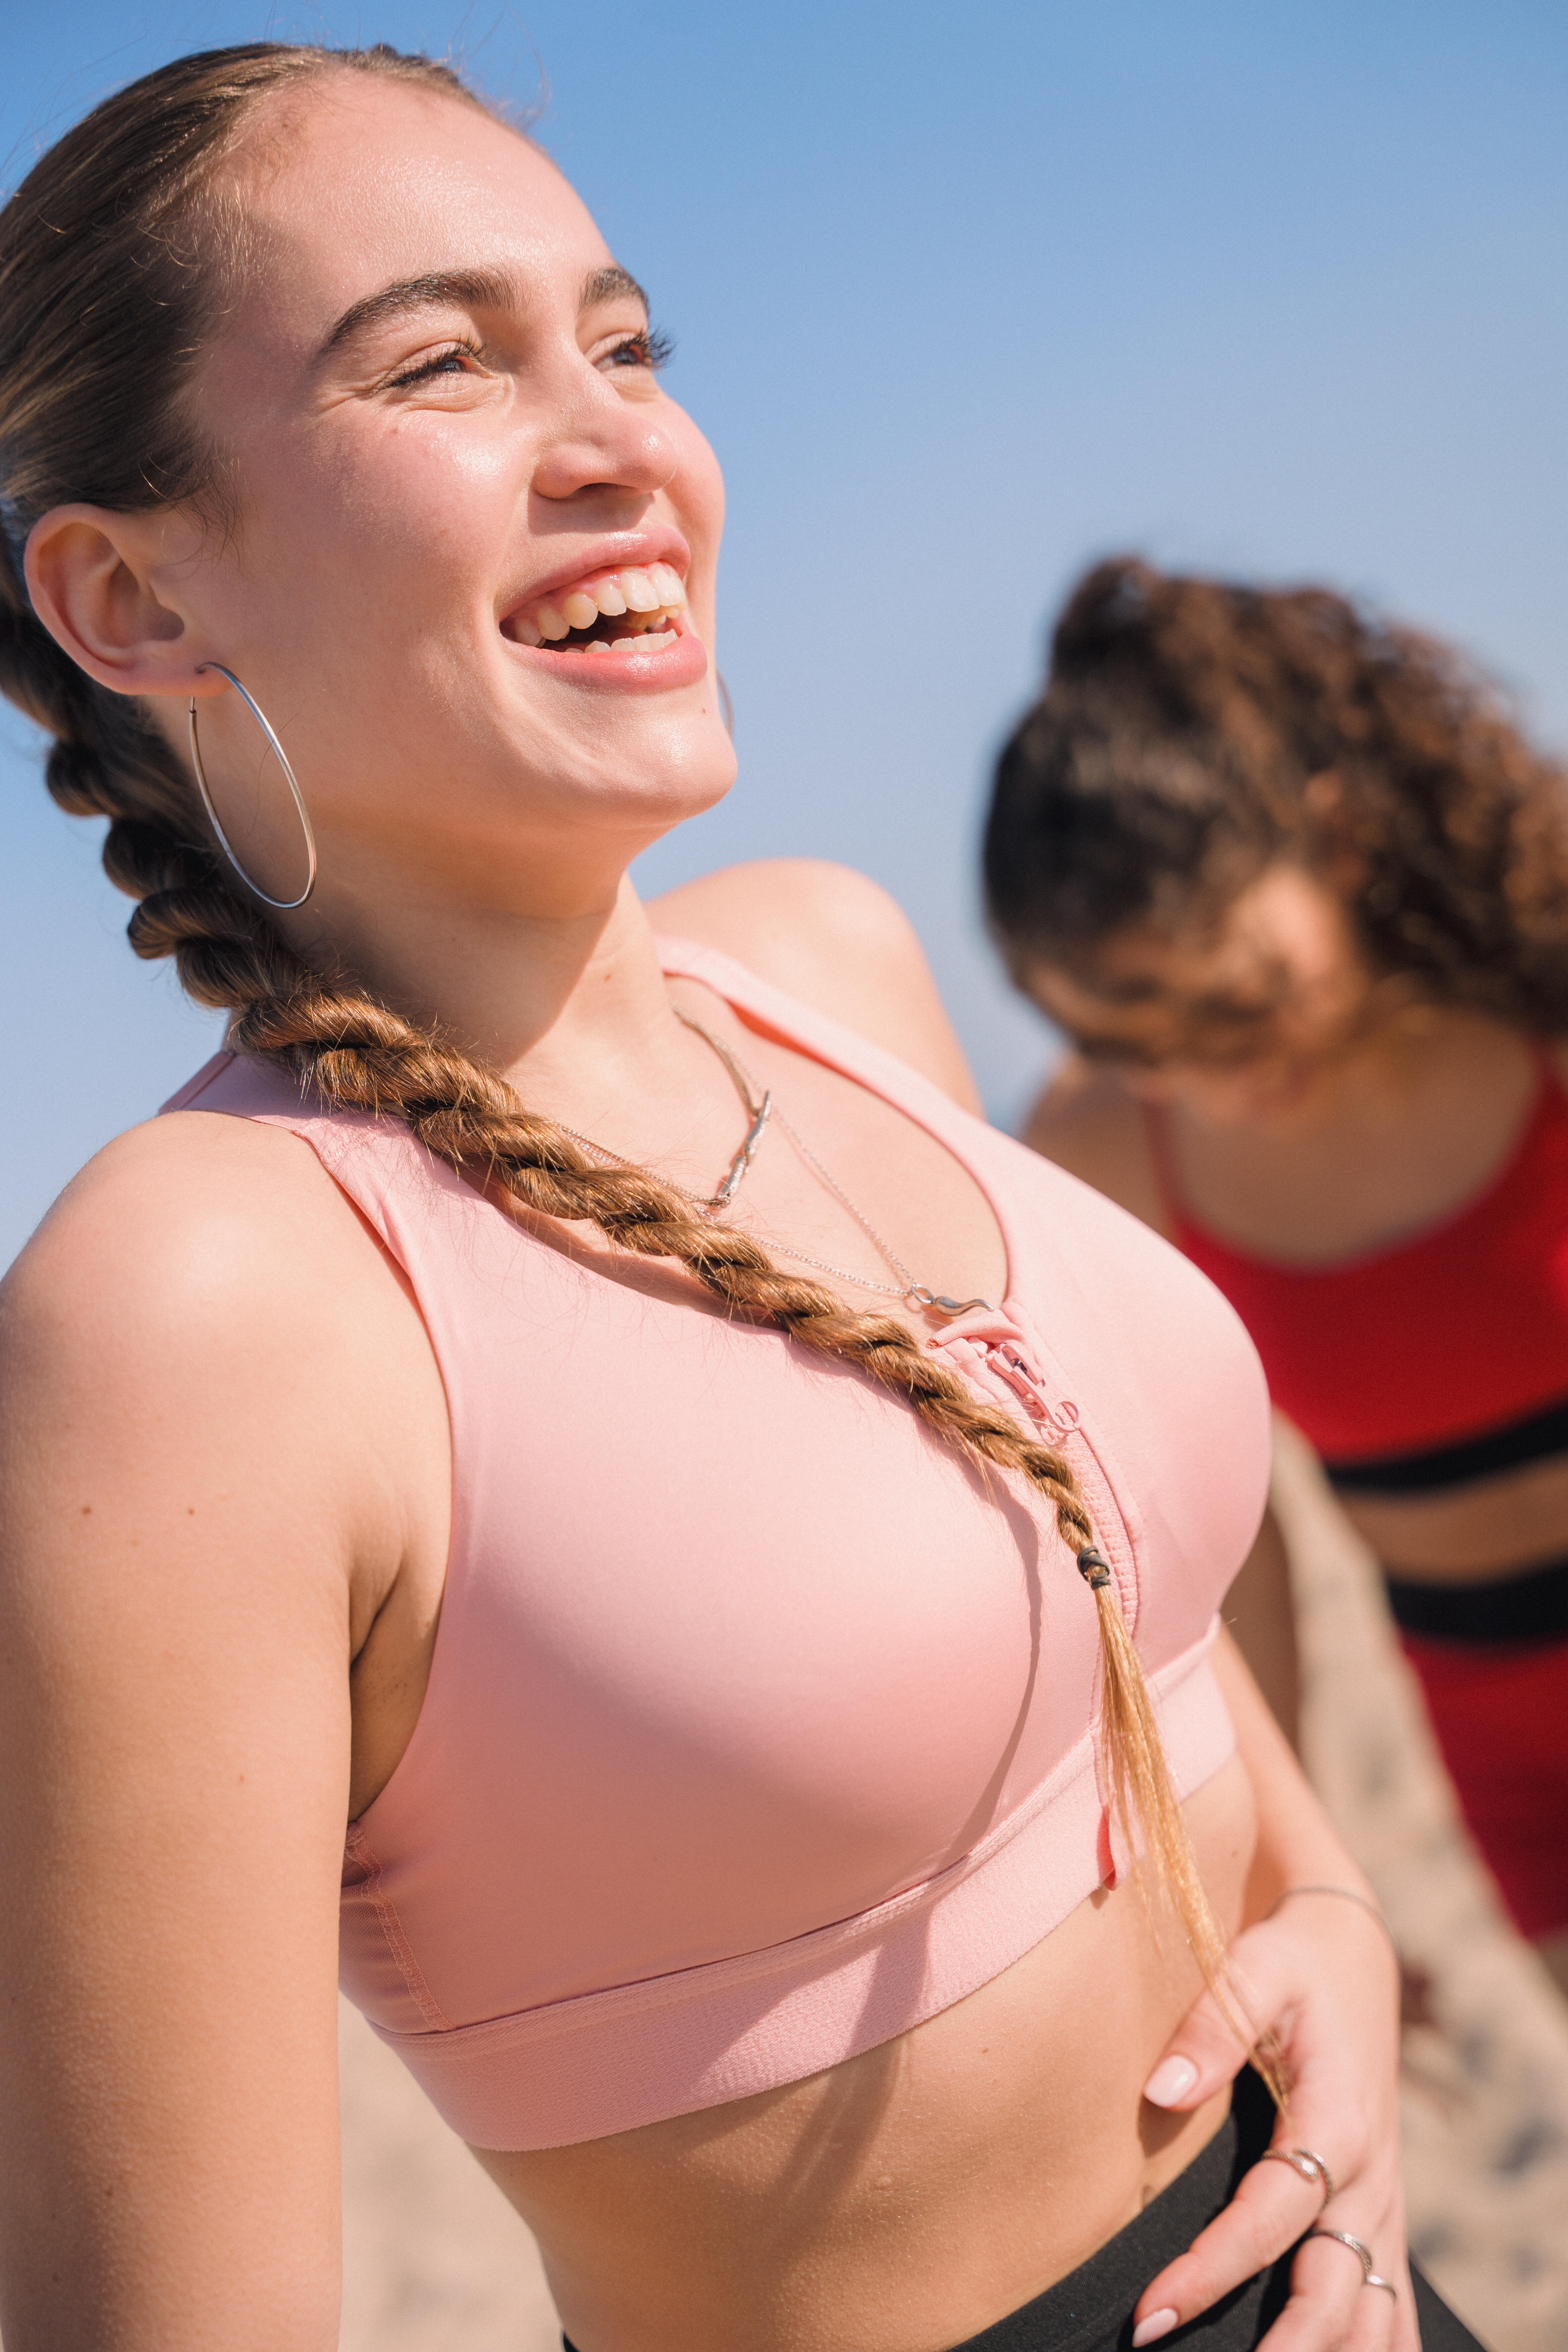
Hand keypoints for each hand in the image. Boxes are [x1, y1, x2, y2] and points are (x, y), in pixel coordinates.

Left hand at [1130, 1892, 1416, 2350]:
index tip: (1152, 2313)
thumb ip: (1211, 2026)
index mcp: (1337, 2120)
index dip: (1213, 2270)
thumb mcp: (1256, 1968)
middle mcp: (1369, 2176)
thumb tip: (1159, 2091)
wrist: (1350, 1951)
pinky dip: (1373, 2345)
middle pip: (1333, 2291)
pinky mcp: (1381, 2212)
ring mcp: (1382, 2202)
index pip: (1272, 2216)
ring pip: (1374, 2314)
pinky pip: (1391, 2303)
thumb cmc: (1296, 1961)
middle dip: (1276, 2347)